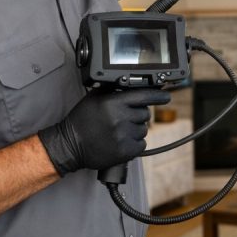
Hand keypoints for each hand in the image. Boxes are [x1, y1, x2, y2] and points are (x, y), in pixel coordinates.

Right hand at [38, 89, 171, 174]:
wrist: (70, 145)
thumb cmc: (81, 120)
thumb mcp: (94, 98)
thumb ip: (113, 90)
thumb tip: (131, 84)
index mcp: (113, 103)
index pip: (143, 96)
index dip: (158, 95)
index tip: (166, 96)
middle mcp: (120, 118)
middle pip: (145, 114)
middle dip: (138, 115)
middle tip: (124, 119)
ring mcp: (123, 136)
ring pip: (144, 129)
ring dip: (135, 130)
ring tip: (119, 131)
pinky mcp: (125, 151)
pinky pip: (141, 144)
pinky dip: (134, 143)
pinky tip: (121, 141)